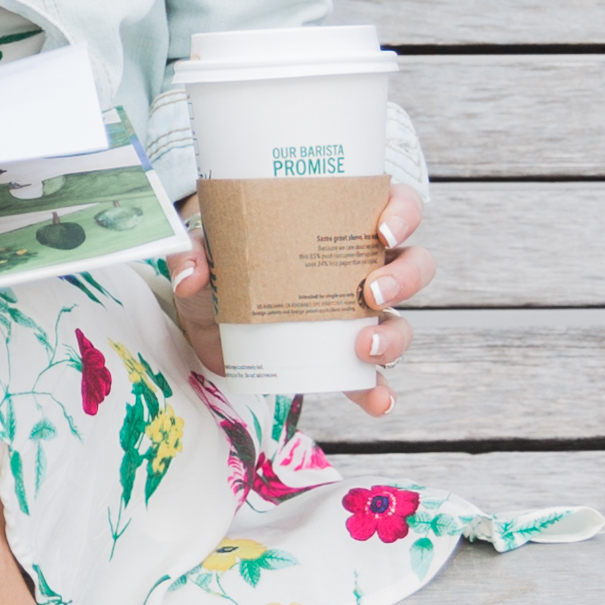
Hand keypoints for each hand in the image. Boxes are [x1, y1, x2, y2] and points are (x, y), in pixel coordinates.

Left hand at [167, 179, 429, 415]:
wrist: (208, 318)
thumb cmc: (221, 264)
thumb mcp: (202, 248)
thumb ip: (190, 251)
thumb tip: (191, 276)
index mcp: (343, 221)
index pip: (396, 205)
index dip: (404, 212)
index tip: (384, 229)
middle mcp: (362, 265)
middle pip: (414, 263)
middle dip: (404, 278)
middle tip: (370, 292)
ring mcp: (358, 314)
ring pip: (402, 320)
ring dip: (394, 335)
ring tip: (362, 346)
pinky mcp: (340, 358)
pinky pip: (372, 374)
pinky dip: (378, 389)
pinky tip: (378, 400)